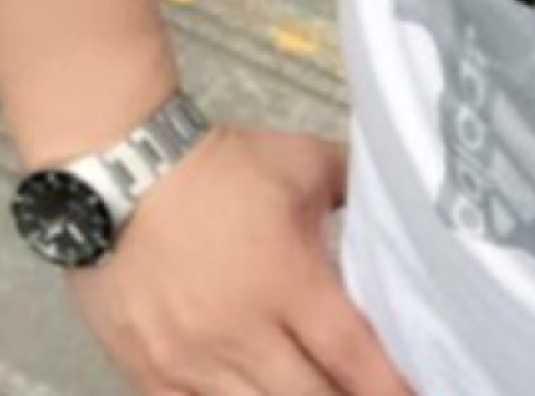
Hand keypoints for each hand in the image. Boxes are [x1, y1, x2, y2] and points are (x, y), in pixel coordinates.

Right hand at [67, 125, 415, 394]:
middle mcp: (244, 334)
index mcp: (289, 281)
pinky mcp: (151, 375)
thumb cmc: (218, 168)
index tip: (412, 395)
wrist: (122, 174)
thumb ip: (352, 186)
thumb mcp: (301, 162)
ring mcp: (193, 363)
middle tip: (361, 391)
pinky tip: (250, 395)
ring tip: (314, 391)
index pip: (351, 353)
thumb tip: (392, 197)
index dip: (387, 385)